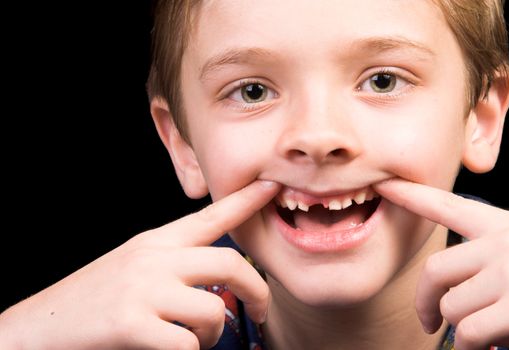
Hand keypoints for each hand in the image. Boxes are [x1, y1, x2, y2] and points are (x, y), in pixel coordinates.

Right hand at [0, 180, 279, 349]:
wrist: (39, 326)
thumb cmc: (96, 298)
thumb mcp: (136, 265)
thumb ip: (176, 263)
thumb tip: (223, 279)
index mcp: (156, 242)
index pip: (210, 215)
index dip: (245, 200)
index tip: (272, 186)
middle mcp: (153, 258)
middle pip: (228, 262)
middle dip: (257, 290)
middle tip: (260, 310)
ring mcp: (142, 289)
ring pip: (213, 309)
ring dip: (214, 332)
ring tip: (197, 339)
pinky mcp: (130, 324)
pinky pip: (188, 344)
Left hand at [375, 178, 508, 349]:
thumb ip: (492, 258)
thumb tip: (456, 301)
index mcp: (505, 226)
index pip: (446, 206)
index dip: (410, 195)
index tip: (383, 185)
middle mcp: (504, 243)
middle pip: (435, 270)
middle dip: (425, 302)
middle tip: (429, 323)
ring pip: (452, 307)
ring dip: (463, 331)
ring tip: (489, 336)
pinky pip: (471, 333)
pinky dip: (474, 348)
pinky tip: (495, 345)